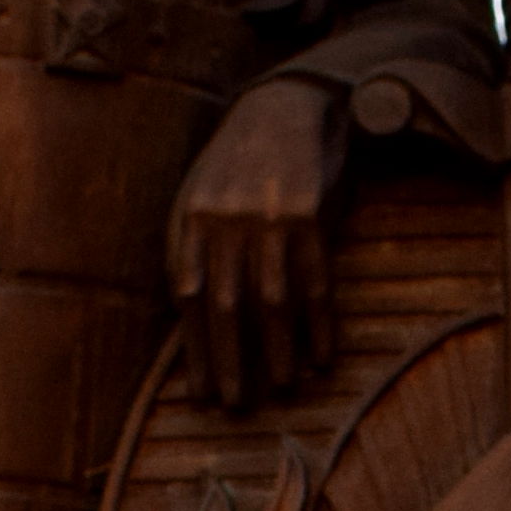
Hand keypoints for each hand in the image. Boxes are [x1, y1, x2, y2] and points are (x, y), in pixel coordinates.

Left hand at [168, 76, 344, 407]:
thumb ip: (192, 248)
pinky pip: (314, 281)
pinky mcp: (307, 215)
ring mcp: (266, 217)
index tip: (202, 393)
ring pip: (270, 298)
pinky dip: (318, 323)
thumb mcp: (200, 196)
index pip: (187, 295)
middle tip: (237, 404)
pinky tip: (323, 355)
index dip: (195, 348)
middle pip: (225, 303)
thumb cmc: (237, 163)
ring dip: (277, 349)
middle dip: (230, 359)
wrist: (282, 106)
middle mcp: (224, 219)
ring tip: (283, 387)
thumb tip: (191, 316)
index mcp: (190, 218)